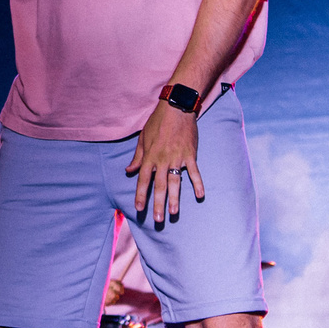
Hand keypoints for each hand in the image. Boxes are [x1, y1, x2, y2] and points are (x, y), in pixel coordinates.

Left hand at [125, 102, 205, 227]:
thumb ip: (137, 157)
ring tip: (173, 213)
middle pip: (159, 185)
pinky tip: (200, 195)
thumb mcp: (143, 138)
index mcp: (149, 157)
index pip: (143, 180)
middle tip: (157, 220)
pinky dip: (197, 183)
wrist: (176, 108)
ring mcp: (177, 158)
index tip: (139, 209)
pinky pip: (194, 172)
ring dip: (174, 198)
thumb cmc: (157, 122)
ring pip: (175, 182)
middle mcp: (162, 160)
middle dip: (157, 203)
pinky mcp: (190, 154)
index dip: (141, 195)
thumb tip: (128, 171)